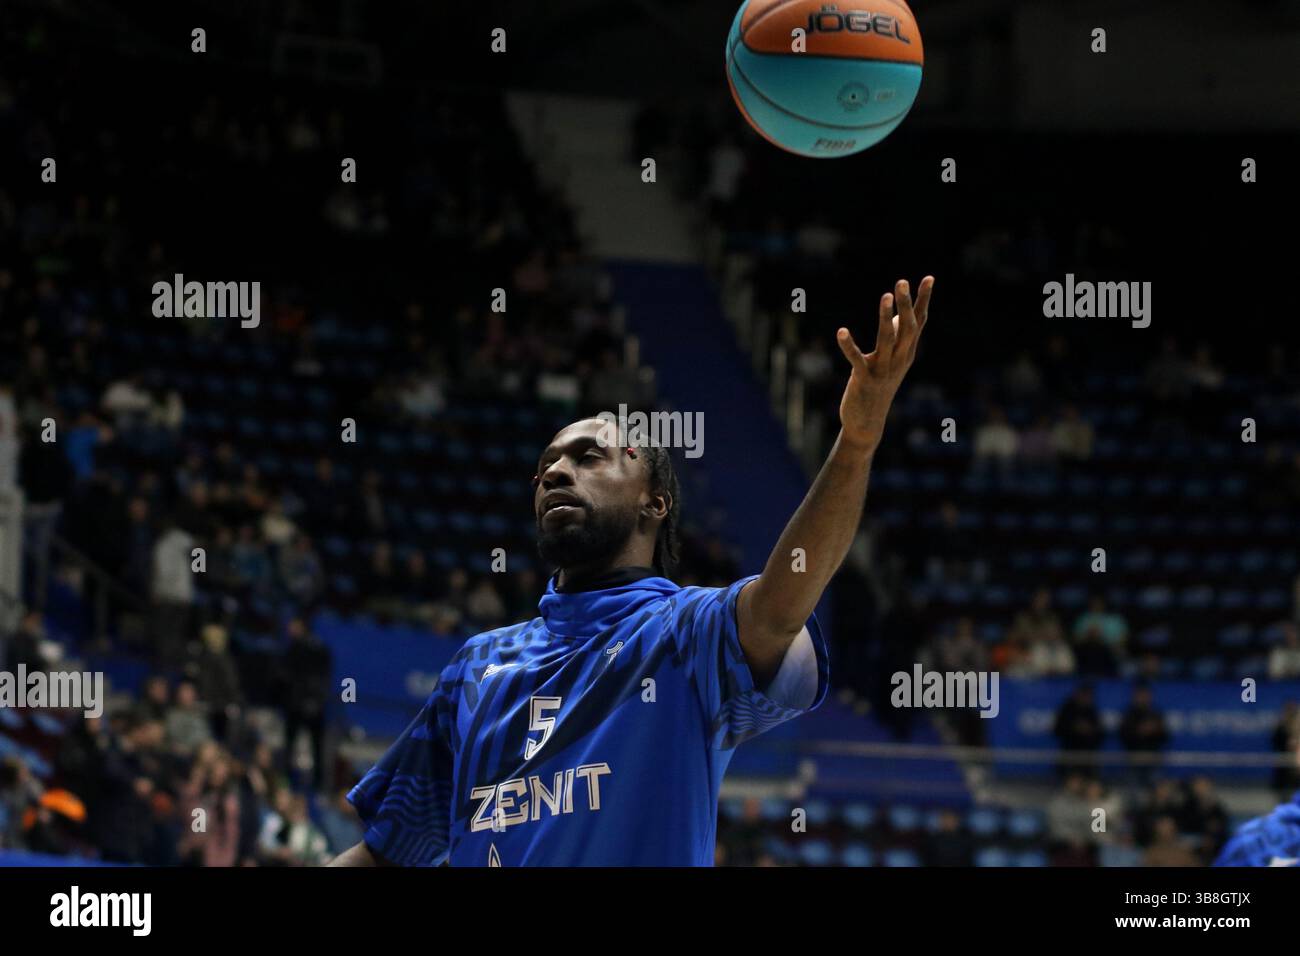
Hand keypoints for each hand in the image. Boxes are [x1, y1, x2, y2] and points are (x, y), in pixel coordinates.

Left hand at [836, 276, 933, 451]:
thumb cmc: (879, 386)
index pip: (919, 322)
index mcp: (907, 353)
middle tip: (902, 281)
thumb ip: (897, 338)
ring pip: (886, 340)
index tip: (929, 278)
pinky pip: (857, 359)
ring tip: (884, 296)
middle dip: (905, 304)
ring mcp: (883, 370)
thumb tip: (898, 312)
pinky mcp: (864, 380)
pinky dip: (848, 345)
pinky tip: (841, 331)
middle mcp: (899, 360)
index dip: (924, 300)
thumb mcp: (892, 361)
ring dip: (884, 317)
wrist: (868, 423)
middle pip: (906, 328)